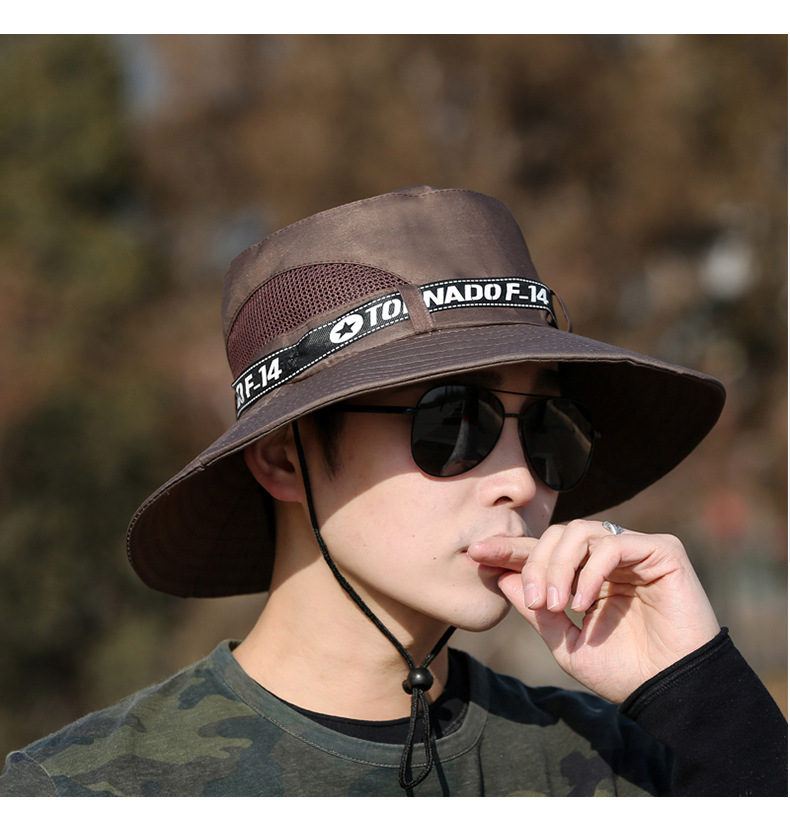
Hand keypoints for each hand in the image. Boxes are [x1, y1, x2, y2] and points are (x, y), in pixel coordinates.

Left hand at [467, 520, 720, 703]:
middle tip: (535, 601)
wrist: (671, 693)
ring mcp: (636, 550)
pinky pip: (613, 544)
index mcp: (587, 575)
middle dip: (536, 563)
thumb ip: (535, 610)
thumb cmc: (623, 672)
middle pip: (558, 535)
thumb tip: (501, 576)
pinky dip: (590, 571)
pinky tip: (584, 602)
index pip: (544, 551)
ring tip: (558, 604)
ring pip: (581, 532)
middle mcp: (610, 558)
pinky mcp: (662, 551)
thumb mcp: (565, 642)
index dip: (510, 550)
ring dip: (559, 566)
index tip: (476, 554)